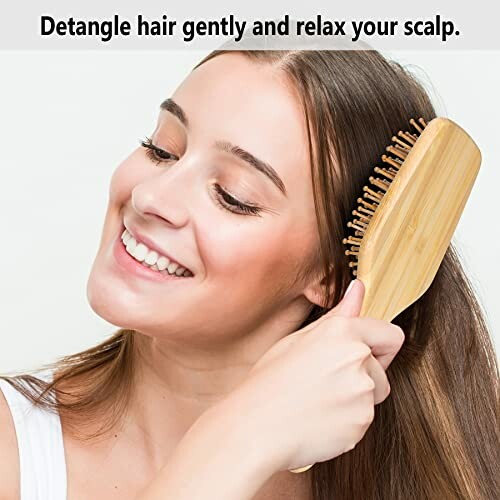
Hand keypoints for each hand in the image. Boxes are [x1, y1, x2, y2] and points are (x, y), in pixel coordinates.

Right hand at [216, 279, 404, 472]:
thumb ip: (337, 316)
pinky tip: (319, 418)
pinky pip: (363, 420)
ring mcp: (362, 391)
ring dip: (355, 400)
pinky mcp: (362, 422)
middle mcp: (357, 357)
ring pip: (373, 396)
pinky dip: (347, 422)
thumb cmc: (270, 381)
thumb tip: (358, 288)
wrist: (256, 426)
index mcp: (341, 331)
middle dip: (365, 377)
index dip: (378, 347)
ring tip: (319, 401)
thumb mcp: (299, 339)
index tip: (363, 355)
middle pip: (382, 371)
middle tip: (328, 382)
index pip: (390, 335)